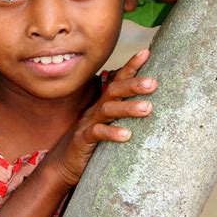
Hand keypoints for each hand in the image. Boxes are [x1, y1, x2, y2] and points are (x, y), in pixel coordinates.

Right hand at [49, 50, 156, 186]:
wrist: (64, 164)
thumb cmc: (93, 144)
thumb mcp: (109, 126)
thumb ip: (124, 115)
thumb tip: (152, 104)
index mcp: (103, 104)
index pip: (118, 80)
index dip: (131, 66)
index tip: (146, 52)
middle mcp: (96, 110)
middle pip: (113, 91)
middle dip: (133, 85)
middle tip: (153, 83)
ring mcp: (88, 123)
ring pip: (108, 110)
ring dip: (128, 108)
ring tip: (147, 108)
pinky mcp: (83, 140)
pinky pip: (97, 133)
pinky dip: (112, 133)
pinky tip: (127, 135)